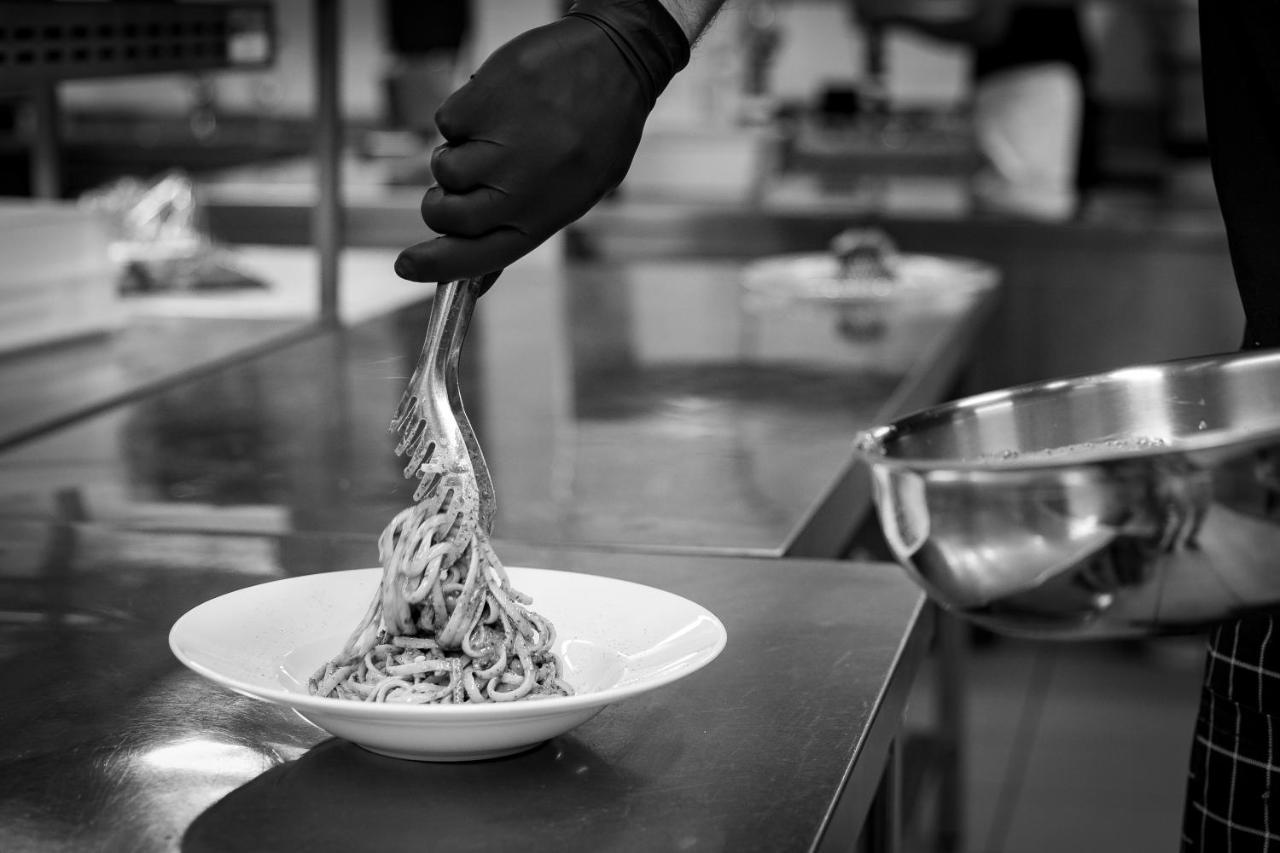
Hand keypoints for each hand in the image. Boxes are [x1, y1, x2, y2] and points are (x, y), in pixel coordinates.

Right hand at [394, 0, 689, 285]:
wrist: (614, 59)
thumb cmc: (598, 131)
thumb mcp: (576, 192)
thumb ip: (523, 228)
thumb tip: (475, 279)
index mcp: (543, 216)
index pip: (475, 258)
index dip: (435, 267)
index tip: (405, 266)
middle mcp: (517, 188)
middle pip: (445, 217)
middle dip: (439, 207)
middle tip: (454, 189)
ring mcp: (497, 146)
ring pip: (442, 169)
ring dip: (456, 155)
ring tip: (496, 135)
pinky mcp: (480, 104)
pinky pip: (446, 123)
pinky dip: (465, 115)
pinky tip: (501, 105)